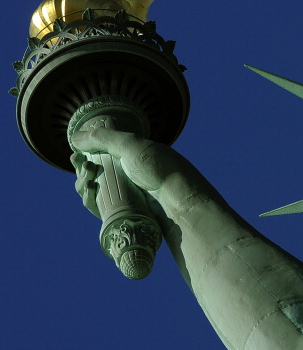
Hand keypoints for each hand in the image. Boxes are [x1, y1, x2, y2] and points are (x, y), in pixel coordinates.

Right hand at [70, 128, 210, 215]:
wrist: (179, 200)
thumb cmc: (158, 169)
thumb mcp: (131, 146)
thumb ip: (103, 138)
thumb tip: (74, 137)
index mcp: (134, 156)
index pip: (102, 155)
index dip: (85, 155)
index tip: (76, 156)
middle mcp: (130, 175)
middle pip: (95, 174)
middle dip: (82, 171)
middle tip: (84, 168)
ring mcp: (127, 195)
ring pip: (95, 192)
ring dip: (83, 186)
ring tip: (87, 181)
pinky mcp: (125, 214)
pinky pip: (101, 208)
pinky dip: (90, 201)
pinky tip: (90, 193)